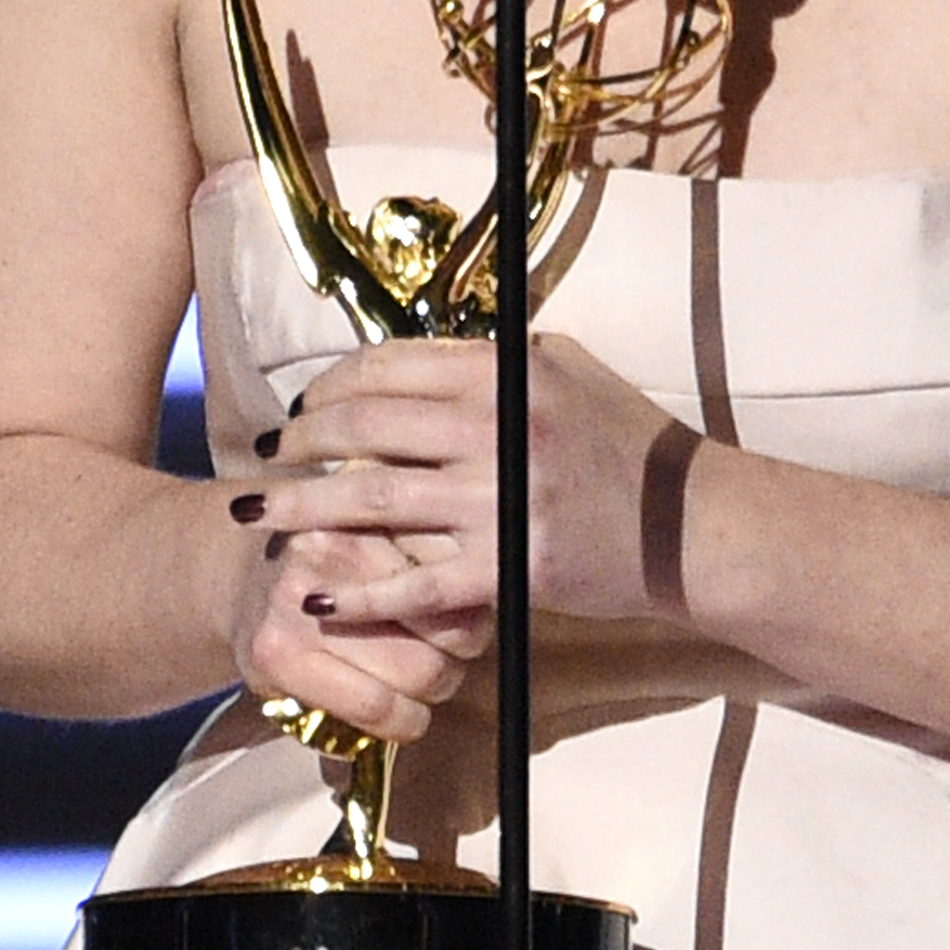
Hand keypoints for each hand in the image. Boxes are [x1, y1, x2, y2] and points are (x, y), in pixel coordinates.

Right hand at [214, 445, 489, 745]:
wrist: (237, 573)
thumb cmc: (335, 551)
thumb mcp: (384, 518)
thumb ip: (440, 535)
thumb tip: (510, 574)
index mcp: (368, 500)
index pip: (463, 558)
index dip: (483, 591)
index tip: (476, 598)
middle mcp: (332, 544)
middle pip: (454, 620)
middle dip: (467, 646)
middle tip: (454, 645)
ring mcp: (301, 601)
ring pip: (424, 671)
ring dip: (440, 685)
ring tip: (428, 673)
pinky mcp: (278, 654)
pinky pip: (377, 709)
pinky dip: (406, 721)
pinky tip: (402, 712)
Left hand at [241, 333, 690, 648]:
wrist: (693, 528)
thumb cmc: (634, 448)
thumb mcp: (572, 374)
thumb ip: (501, 363)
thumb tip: (430, 355)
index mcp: (509, 373)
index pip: (393, 366)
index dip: (333, 385)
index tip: (305, 405)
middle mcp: (498, 426)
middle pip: (366, 425)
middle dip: (300, 439)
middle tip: (265, 455)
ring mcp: (502, 498)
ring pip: (372, 497)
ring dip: (301, 506)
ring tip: (255, 515)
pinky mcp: (510, 567)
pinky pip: (415, 582)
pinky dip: (359, 592)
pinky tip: (316, 594)